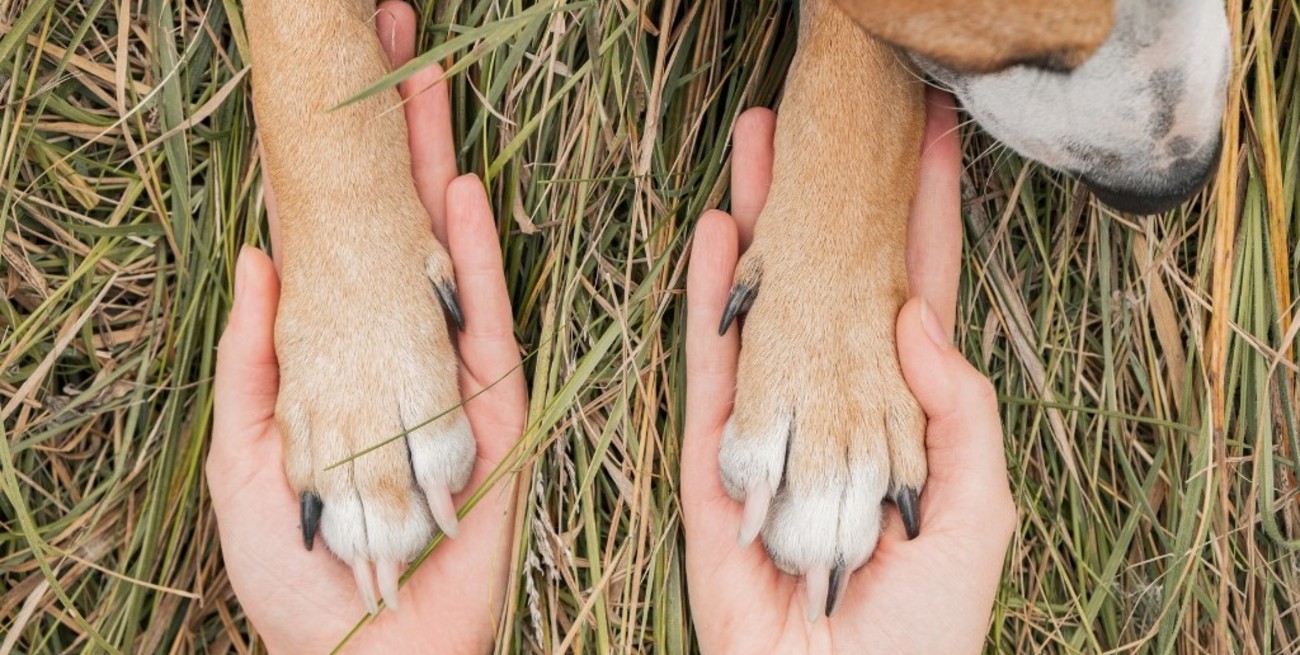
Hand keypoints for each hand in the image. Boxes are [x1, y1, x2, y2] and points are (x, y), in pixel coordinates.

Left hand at [205, 4, 525, 651]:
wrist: (369, 649)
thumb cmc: (292, 570)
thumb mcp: (243, 458)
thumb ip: (255, 361)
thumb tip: (257, 255)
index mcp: (332, 360)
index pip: (330, 246)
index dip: (327, 170)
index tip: (325, 95)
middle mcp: (392, 349)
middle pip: (390, 228)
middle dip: (389, 142)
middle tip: (393, 50)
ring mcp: (447, 373)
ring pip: (439, 255)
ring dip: (432, 171)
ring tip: (429, 88)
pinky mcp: (495, 408)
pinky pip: (485, 319)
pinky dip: (474, 256)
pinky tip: (462, 190)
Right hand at [682, 90, 1016, 652]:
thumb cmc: (926, 627)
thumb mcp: (976, 514)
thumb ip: (960, 411)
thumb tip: (914, 313)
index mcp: (907, 419)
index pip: (916, 301)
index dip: (922, 225)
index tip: (921, 148)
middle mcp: (839, 408)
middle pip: (832, 286)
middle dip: (827, 206)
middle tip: (815, 126)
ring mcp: (776, 428)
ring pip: (769, 308)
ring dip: (763, 228)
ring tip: (756, 150)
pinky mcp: (718, 460)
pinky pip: (713, 369)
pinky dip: (710, 301)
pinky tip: (714, 237)